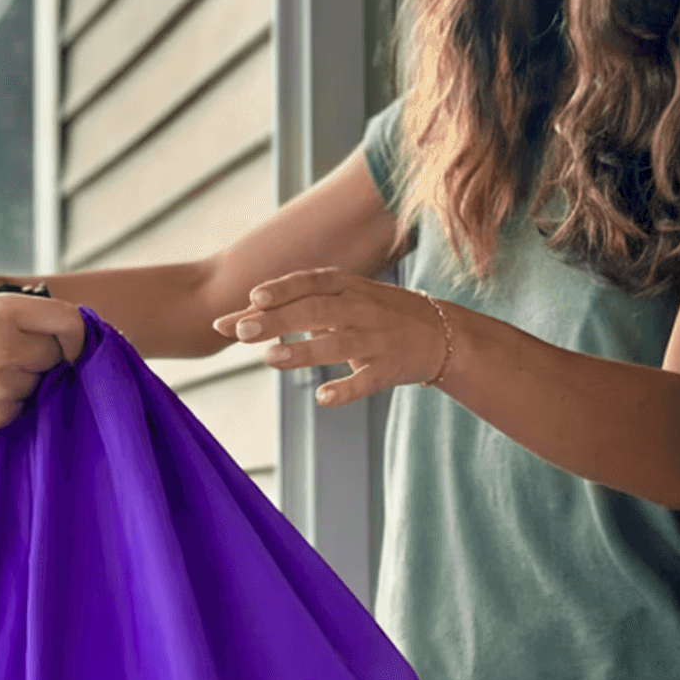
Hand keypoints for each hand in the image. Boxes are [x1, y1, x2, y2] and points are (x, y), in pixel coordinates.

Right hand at [0, 290, 86, 444]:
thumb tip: (38, 310)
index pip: (68, 320)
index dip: (75, 332)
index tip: (67, 340)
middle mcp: (6, 349)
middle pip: (57, 354)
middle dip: (42, 354)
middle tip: (9, 355)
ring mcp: (2, 387)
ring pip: (38, 383)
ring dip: (22, 379)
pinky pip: (20, 407)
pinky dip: (7, 402)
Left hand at [211, 268, 449, 406]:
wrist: (442, 334)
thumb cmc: (375, 313)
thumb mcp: (342, 298)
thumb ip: (293, 306)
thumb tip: (236, 317)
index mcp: (348, 288)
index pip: (311, 282)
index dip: (283, 289)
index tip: (253, 296)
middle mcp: (361, 310)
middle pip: (316, 312)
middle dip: (278, 319)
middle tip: (241, 330)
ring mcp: (376, 339)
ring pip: (337, 345)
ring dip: (303, 351)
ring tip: (269, 358)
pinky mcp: (389, 369)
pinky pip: (366, 381)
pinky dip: (345, 389)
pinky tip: (322, 397)